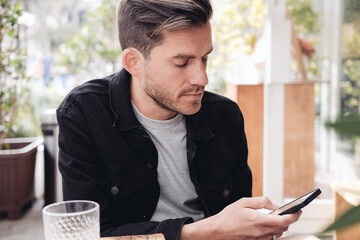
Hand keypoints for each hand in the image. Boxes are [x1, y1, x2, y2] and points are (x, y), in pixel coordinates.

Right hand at [180, 196, 301, 239]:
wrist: (217, 231)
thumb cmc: (228, 216)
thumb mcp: (244, 202)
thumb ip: (261, 201)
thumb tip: (274, 205)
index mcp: (260, 220)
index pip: (285, 220)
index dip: (295, 216)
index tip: (298, 211)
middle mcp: (262, 232)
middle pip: (284, 228)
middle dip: (288, 220)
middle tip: (286, 212)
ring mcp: (259, 239)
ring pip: (277, 233)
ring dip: (279, 226)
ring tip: (273, 217)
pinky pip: (269, 237)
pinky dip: (271, 230)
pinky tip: (263, 224)